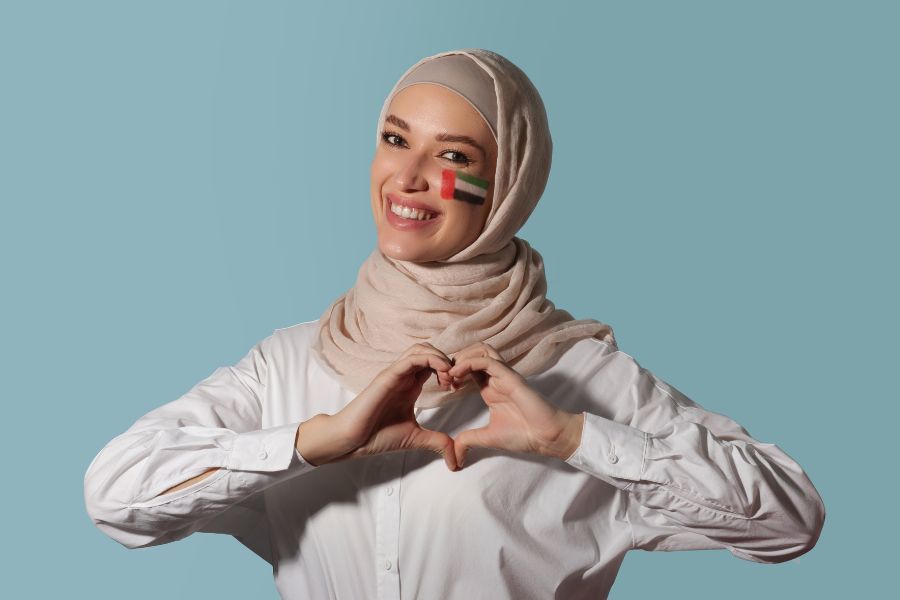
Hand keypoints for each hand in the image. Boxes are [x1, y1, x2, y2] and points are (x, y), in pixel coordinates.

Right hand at [326, 343, 459, 470]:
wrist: (353, 440)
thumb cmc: (377, 436)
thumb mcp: (416, 438)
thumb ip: (437, 443)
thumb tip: (456, 460)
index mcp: (410, 386)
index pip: (433, 364)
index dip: (449, 370)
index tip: (457, 388)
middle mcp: (403, 376)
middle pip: (428, 350)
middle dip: (447, 361)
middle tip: (455, 381)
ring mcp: (395, 373)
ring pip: (420, 349)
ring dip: (440, 357)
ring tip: (449, 377)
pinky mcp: (388, 376)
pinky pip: (411, 358)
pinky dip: (431, 359)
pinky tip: (442, 373)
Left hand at [448, 342, 583, 467]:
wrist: (546, 437)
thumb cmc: (523, 434)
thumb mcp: (488, 437)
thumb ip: (469, 441)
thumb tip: (454, 455)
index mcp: (490, 387)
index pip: (469, 367)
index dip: (453, 371)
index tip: (444, 386)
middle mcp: (496, 377)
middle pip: (473, 352)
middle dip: (455, 361)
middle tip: (444, 378)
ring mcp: (504, 375)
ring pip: (482, 350)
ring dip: (462, 358)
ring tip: (451, 374)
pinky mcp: (511, 377)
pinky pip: (489, 361)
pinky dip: (470, 363)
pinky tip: (458, 374)